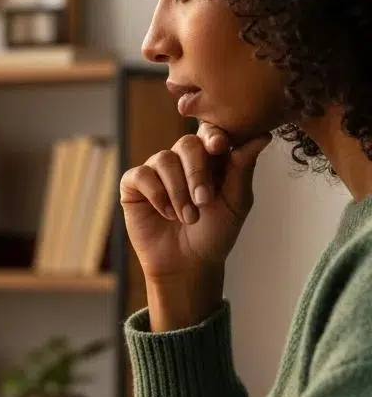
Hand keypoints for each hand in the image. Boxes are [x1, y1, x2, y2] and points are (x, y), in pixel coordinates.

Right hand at [119, 122, 271, 282]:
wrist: (187, 263)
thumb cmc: (215, 233)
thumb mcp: (236, 202)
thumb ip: (243, 168)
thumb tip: (262, 136)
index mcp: (209, 159)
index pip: (210, 133)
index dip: (213, 135)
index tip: (219, 147)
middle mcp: (181, 160)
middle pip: (187, 144)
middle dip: (197, 172)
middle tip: (204, 201)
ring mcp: (156, 170)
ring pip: (164, 160)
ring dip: (178, 191)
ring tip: (187, 217)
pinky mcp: (134, 184)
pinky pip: (141, 175)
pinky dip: (157, 195)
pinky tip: (166, 213)